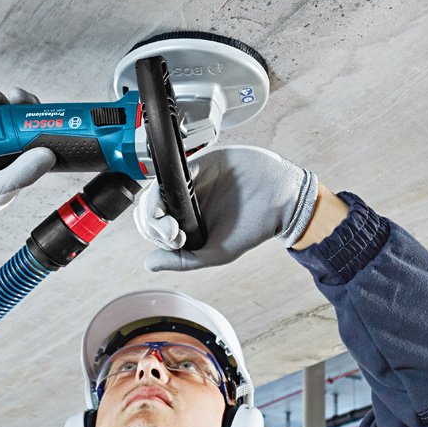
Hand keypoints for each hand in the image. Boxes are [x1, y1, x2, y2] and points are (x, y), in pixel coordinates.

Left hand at [133, 145, 317, 270]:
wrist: (278, 198)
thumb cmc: (252, 227)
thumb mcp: (216, 252)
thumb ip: (183, 259)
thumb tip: (149, 264)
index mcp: (185, 222)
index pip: (155, 227)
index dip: (157, 234)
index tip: (176, 240)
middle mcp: (183, 202)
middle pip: (149, 209)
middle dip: (152, 225)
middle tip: (173, 234)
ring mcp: (188, 182)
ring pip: (154, 190)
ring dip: (153, 209)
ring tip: (173, 225)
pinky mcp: (198, 162)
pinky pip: (172, 170)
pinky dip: (167, 185)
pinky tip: (179, 200)